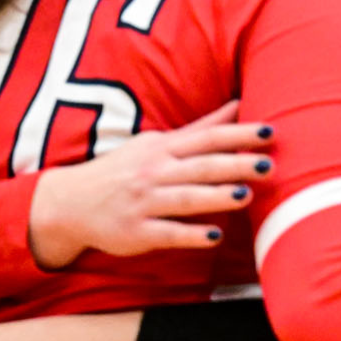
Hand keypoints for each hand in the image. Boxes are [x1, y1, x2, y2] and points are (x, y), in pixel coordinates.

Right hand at [29, 101, 274, 267]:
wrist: (69, 203)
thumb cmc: (125, 170)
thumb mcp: (158, 144)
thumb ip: (201, 129)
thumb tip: (240, 104)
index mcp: (163, 149)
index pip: (207, 137)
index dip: (239, 133)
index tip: (270, 131)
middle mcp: (154, 172)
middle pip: (200, 166)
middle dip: (235, 164)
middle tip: (268, 164)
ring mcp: (143, 203)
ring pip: (185, 198)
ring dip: (216, 196)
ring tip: (246, 195)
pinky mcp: (135, 232)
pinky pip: (166, 233)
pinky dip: (190, 235)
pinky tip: (215, 236)